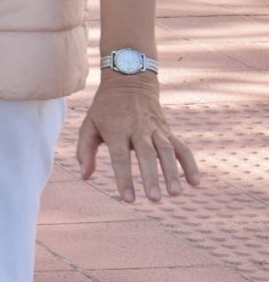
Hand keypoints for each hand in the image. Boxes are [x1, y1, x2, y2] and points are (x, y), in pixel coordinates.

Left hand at [78, 74, 199, 202]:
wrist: (129, 82)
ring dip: (172, 172)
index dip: (124, 178)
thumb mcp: (88, 124)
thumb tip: (85, 176)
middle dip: (151, 177)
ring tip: (175, 194)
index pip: (120, 157)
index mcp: (115, 129)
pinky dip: (190, 164)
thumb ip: (84, 150)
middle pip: (146, 154)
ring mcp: (155, 129)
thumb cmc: (105, 109)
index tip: (128, 199)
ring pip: (167, 151)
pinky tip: (195, 182)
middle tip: (155, 199)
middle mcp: (137, 129)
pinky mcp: (168, 131)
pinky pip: (182, 148)